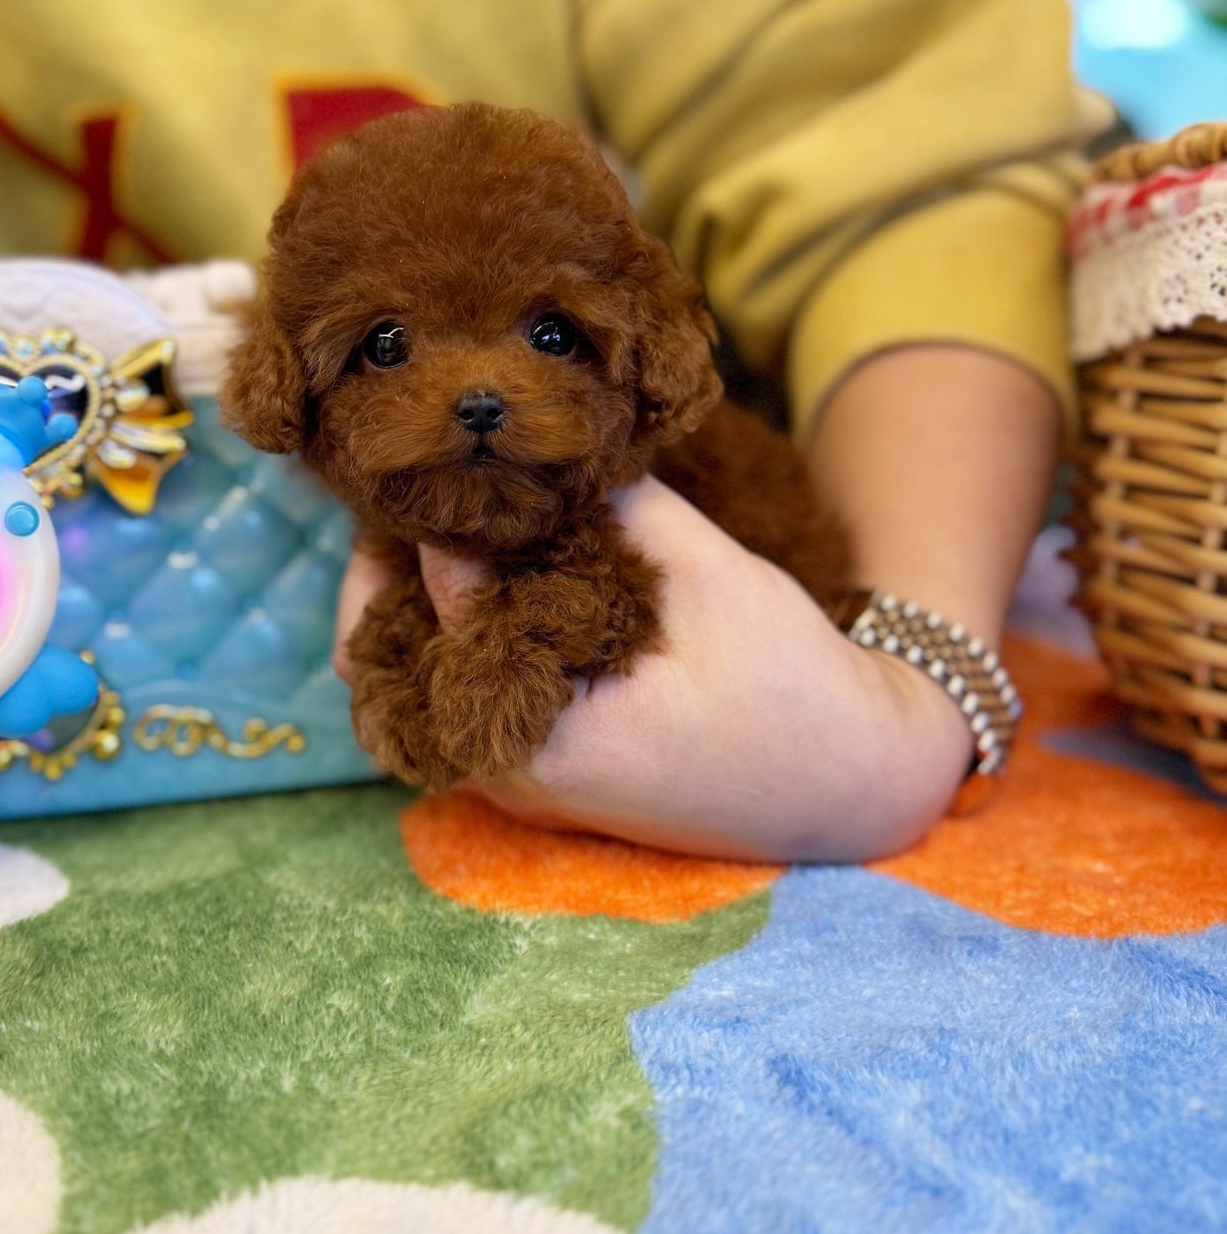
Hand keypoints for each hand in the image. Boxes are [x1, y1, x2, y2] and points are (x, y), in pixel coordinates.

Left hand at [334, 477, 972, 861]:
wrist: (852, 785)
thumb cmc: (792, 686)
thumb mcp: (710, 578)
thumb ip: (614, 514)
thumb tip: (537, 444)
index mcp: (539, 740)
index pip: (431, 610)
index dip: (422, 523)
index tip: (432, 458)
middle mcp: (507, 779)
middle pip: (381, 667)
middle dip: (390, 570)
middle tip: (421, 488)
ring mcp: (518, 789)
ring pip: (409, 688)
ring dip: (417, 605)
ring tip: (451, 524)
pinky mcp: (539, 780)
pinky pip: (455, 705)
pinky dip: (454, 639)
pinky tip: (490, 579)